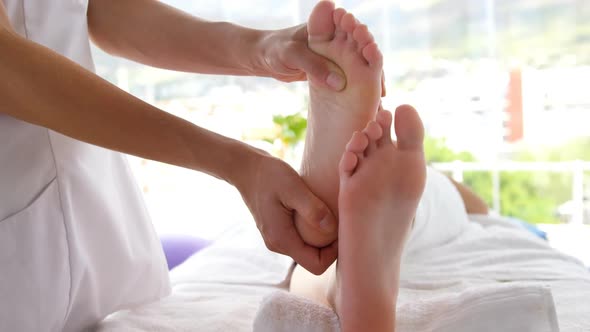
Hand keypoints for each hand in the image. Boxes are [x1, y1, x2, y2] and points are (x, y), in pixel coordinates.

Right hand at [235, 149, 337, 274]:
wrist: (246, 168)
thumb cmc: (269, 175)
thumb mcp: (293, 188)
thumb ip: (312, 209)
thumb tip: (332, 229)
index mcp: (282, 239)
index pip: (316, 265)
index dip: (334, 253)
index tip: (342, 229)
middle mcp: (278, 244)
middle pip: (313, 258)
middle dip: (331, 245)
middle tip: (341, 220)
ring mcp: (277, 237)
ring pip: (308, 248)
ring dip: (322, 236)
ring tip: (332, 214)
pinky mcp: (278, 228)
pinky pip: (302, 237)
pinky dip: (313, 229)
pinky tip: (319, 211)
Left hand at [257, 24, 387, 95]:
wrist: (263, 57)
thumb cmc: (274, 50)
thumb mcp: (292, 56)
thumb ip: (315, 67)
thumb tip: (340, 84)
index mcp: (328, 25)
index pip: (354, 31)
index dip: (365, 43)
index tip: (372, 57)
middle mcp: (336, 37)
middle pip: (361, 49)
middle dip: (373, 67)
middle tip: (381, 90)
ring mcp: (335, 52)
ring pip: (358, 64)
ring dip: (368, 80)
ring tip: (377, 100)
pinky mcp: (331, 66)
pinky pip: (348, 76)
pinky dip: (357, 88)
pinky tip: (364, 103)